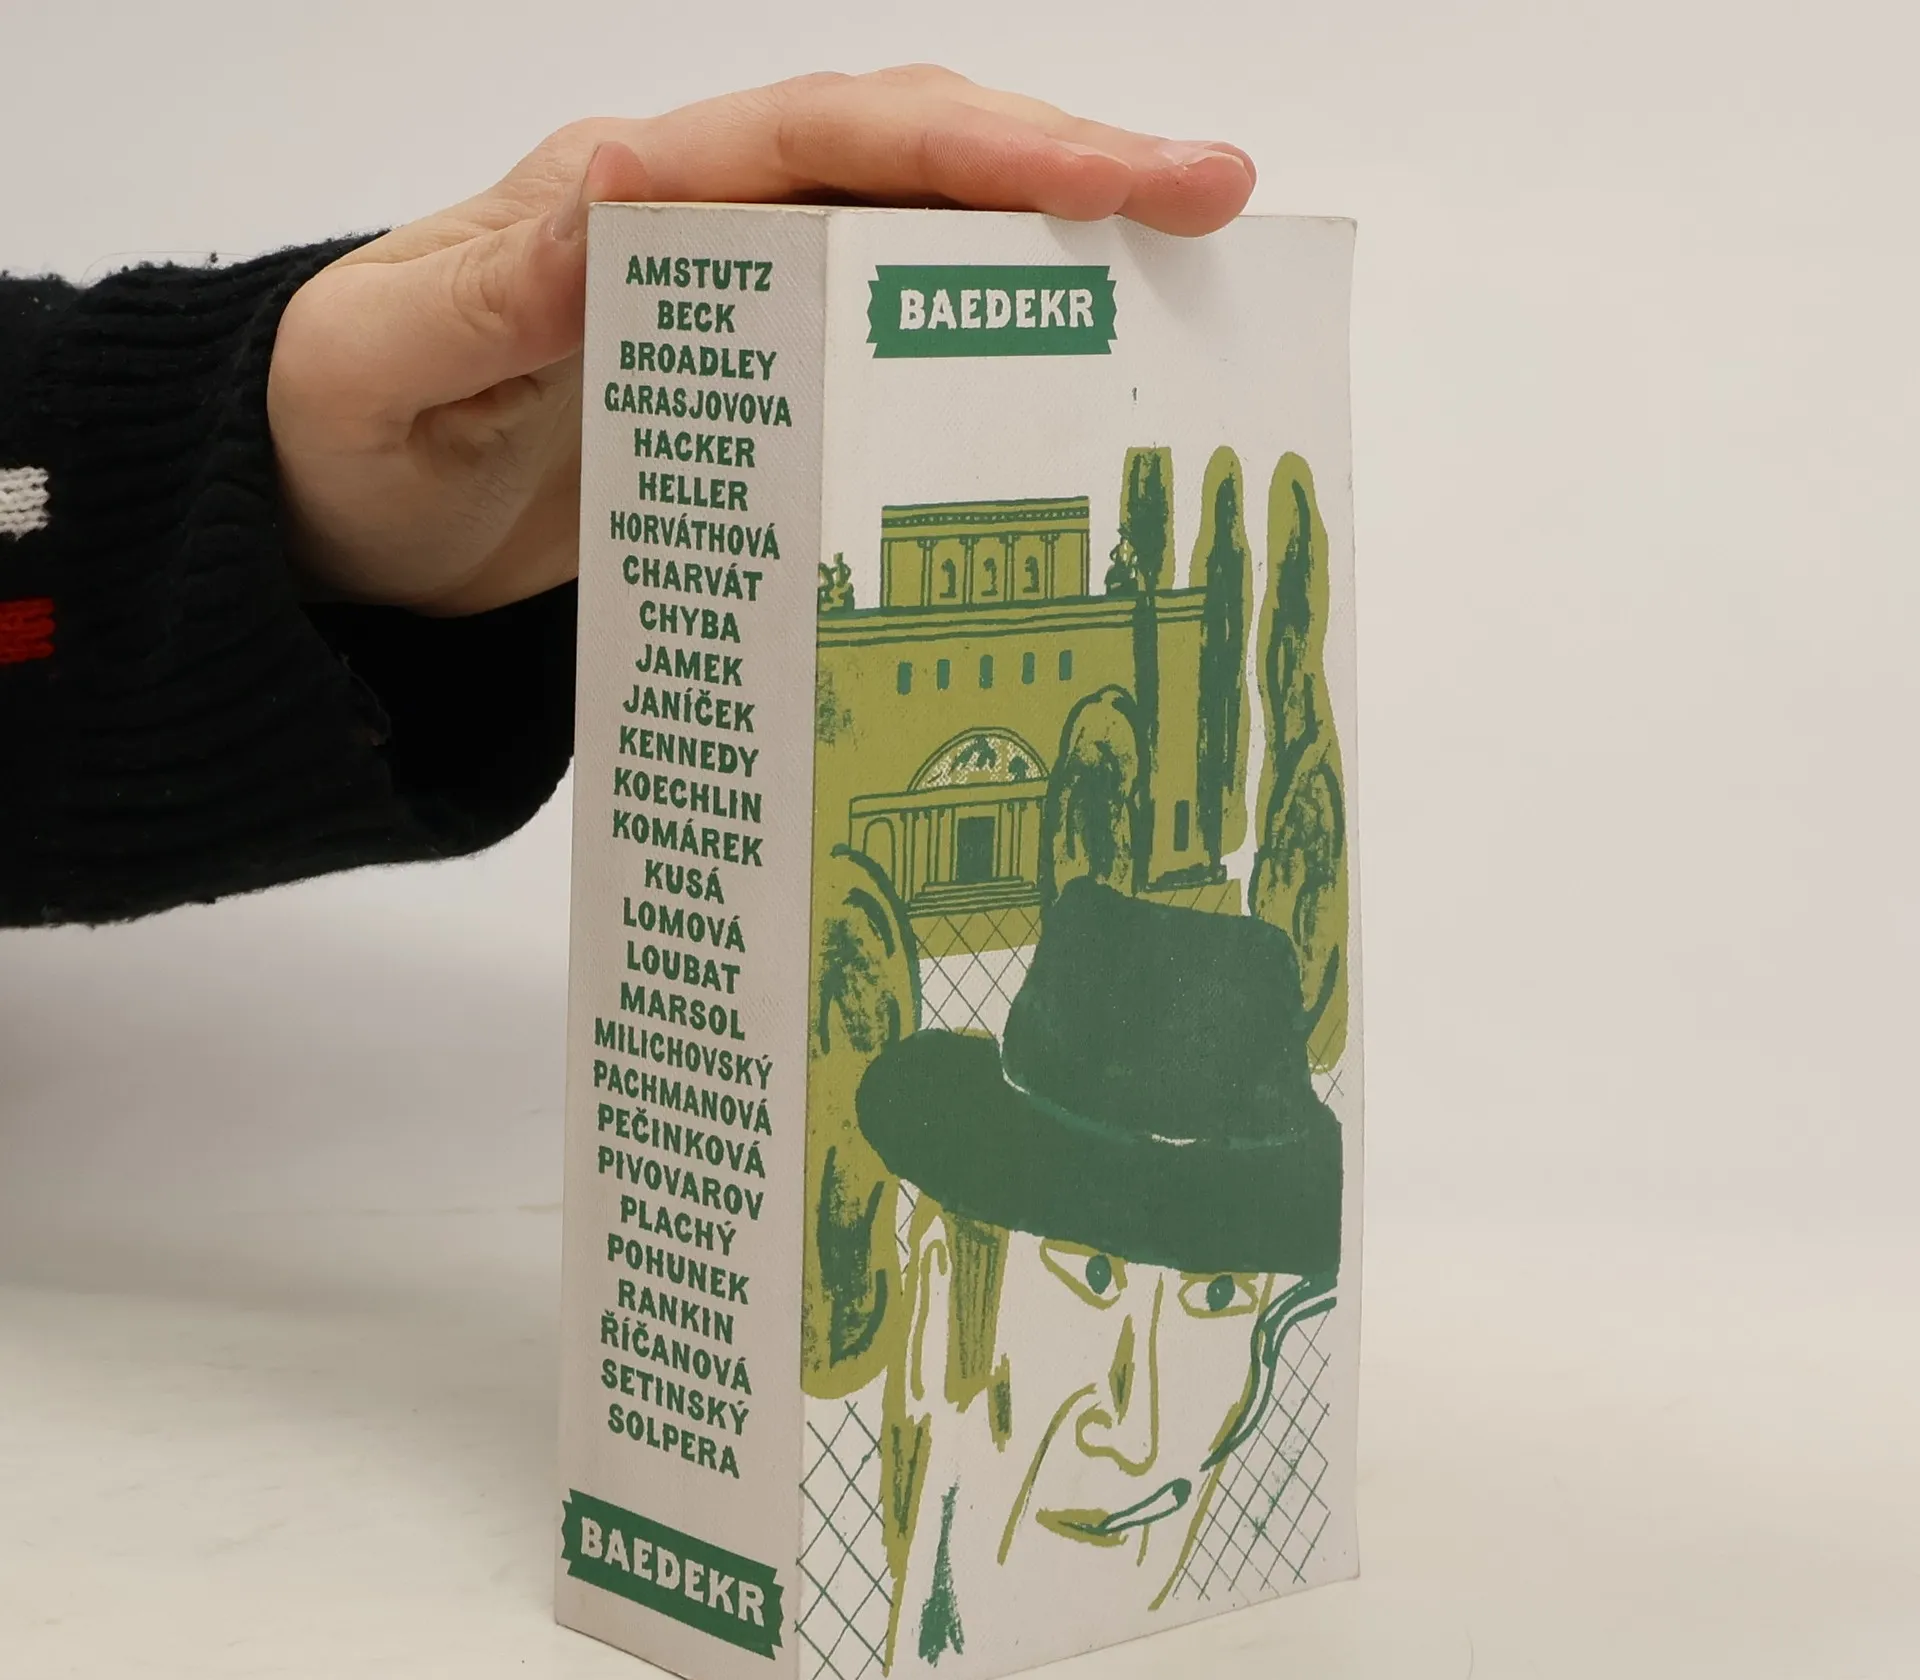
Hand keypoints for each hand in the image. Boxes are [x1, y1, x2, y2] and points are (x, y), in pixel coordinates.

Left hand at [266, 68, 1255, 616]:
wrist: (338, 528)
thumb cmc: (345, 439)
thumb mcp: (388, 366)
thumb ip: (494, 287)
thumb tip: (631, 178)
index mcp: (624, 197)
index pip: (827, 140)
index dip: (974, 147)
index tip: (1111, 178)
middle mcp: (702, 225)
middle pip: (909, 166)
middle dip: (1068, 173)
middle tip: (1219, 201)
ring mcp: (738, 310)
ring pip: (919, 248)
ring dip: (1054, 256)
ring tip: (1190, 288)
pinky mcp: (754, 393)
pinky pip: (887, 350)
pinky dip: (982, 352)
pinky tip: (1065, 391)